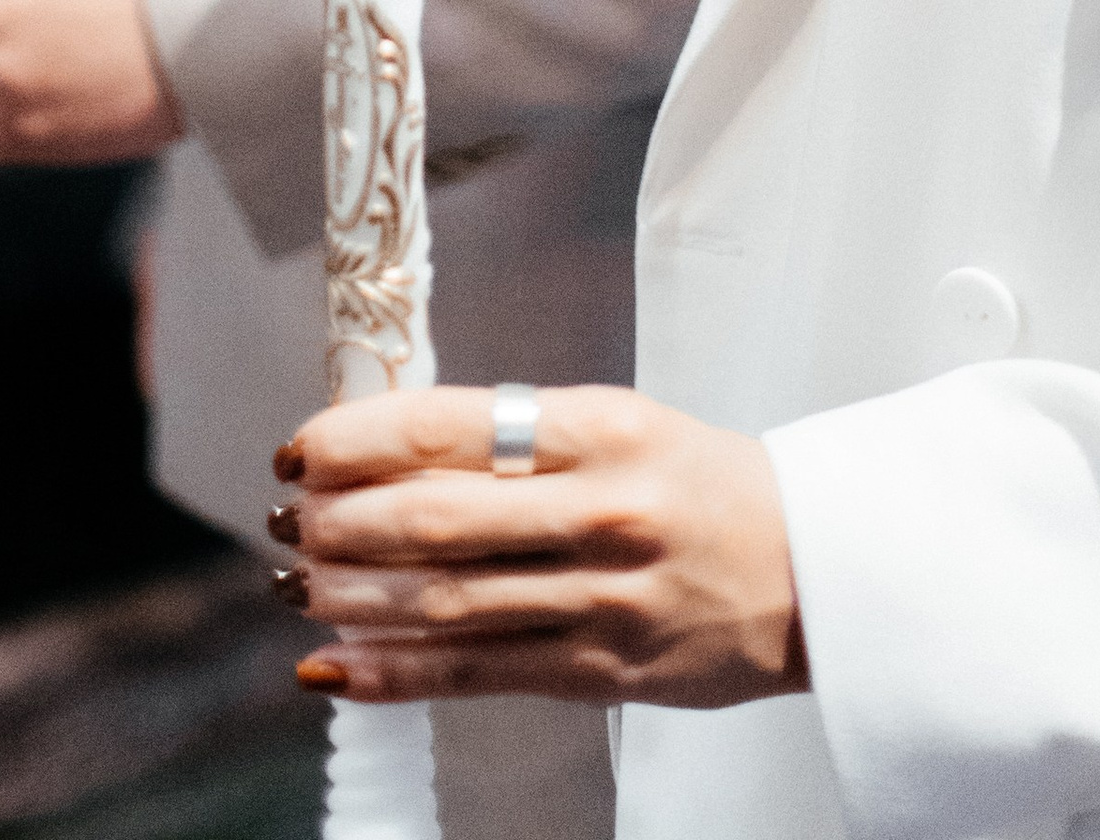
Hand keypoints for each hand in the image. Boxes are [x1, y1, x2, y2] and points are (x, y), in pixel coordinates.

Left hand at [273, 385, 806, 709]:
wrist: (815, 571)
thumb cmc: (703, 484)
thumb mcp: (623, 425)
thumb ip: (522, 438)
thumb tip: (394, 446)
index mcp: (603, 429)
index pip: (455, 426)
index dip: (362, 439)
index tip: (303, 445)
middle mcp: (600, 511)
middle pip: (438, 519)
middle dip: (340, 520)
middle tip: (285, 515)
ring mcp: (600, 599)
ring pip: (447, 601)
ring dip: (350, 595)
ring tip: (292, 584)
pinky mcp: (600, 673)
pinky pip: (478, 673)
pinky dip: (395, 672)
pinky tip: (334, 666)